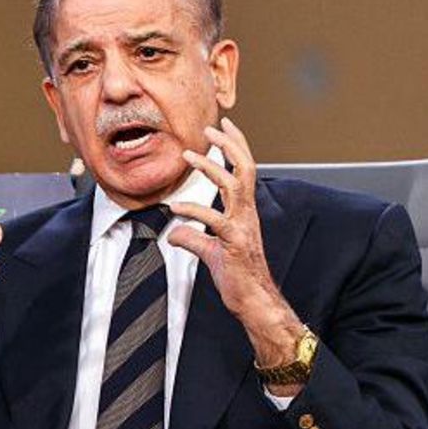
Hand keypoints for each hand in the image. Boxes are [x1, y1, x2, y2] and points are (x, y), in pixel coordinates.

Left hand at [167, 118, 304, 391]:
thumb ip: (193, 238)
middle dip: (229, 145)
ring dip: (210, 168)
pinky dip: (192, 212)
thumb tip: (173, 233)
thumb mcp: (211, 253)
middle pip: (244, 169)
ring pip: (232, 187)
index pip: (245, 170)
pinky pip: (213, 222)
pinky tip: (174, 209)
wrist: (254, 303)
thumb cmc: (237, 278)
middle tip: (210, 128)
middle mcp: (247, 215)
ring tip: (188, 155)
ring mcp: (242, 228)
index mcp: (245, 212)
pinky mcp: (233, 245)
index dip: (237, 146)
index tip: (225, 125)